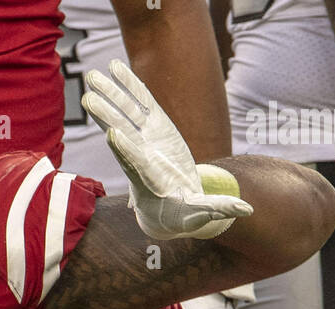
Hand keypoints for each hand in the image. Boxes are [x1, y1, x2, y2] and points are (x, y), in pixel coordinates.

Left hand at [82, 61, 252, 239]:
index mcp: (150, 181)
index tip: (112, 134)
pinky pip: (139, 104)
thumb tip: (245, 211)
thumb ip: (217, 210)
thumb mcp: (200, 215)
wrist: (169, 209)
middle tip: (89, 98)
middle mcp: (140, 158)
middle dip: (106, 118)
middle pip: (122, 135)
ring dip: (110, 95)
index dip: (125, 150)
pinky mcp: (153, 128)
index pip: (135, 165)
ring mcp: (145, 140)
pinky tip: (114, 67)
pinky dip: (128, 86)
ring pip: (125, 115)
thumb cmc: (185, 216)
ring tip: (92, 76)